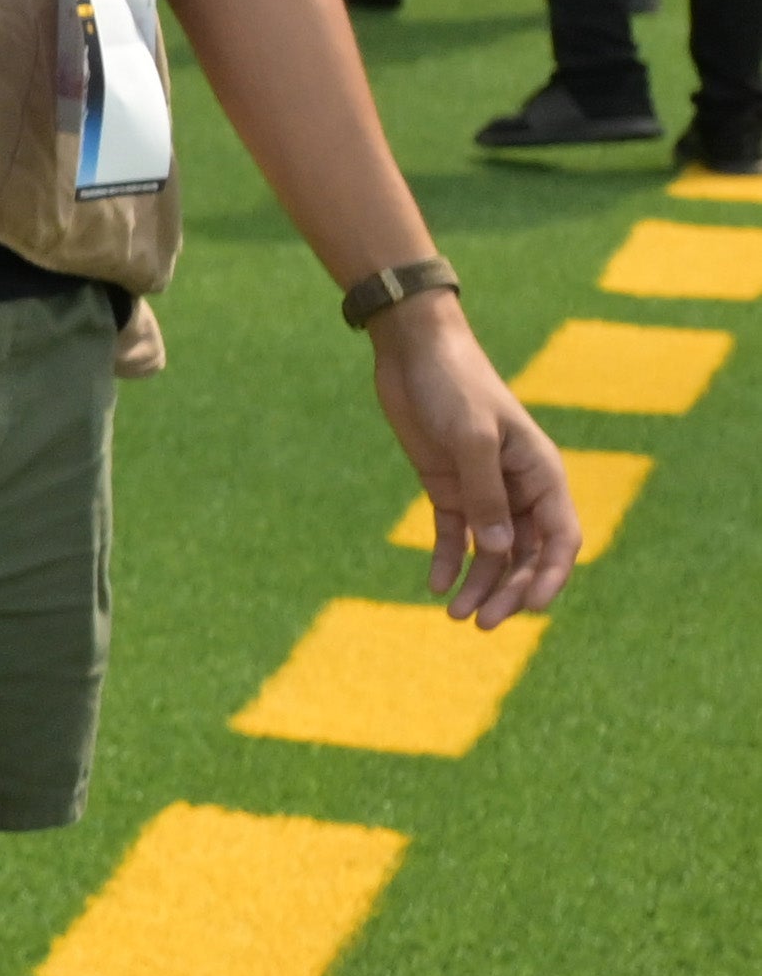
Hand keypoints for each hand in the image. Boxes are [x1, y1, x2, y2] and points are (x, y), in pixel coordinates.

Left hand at [370, 301, 576, 627]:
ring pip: (491, 551)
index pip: (561, 538)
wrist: (414, 351)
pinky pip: (455, 534)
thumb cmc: (454, 384)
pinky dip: (447, 560)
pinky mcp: (449, 487)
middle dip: (508, 591)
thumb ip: (484, 492)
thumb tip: (499, 548)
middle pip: (524, 554)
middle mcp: (519, 488)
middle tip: (482, 624)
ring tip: (456, 616)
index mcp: (542, 474)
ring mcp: (484, 490)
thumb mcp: (470, 436)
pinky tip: (434, 585)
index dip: (550, 576)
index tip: (531, 608)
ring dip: (478, 583)